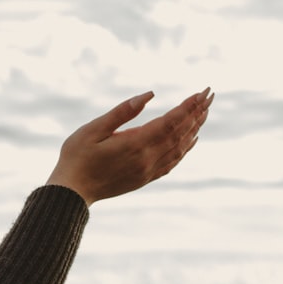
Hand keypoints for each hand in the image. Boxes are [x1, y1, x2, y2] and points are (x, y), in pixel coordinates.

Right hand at [46, 88, 212, 205]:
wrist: (71, 193)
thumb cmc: (76, 157)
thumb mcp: (93, 129)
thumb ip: (122, 112)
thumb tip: (149, 95)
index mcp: (135, 143)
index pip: (172, 120)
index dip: (189, 105)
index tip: (202, 91)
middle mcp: (147, 158)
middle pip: (181, 132)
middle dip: (198, 112)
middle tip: (211, 95)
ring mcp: (147, 170)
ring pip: (180, 147)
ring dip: (195, 128)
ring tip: (205, 112)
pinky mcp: (144, 178)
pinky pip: (173, 162)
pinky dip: (186, 149)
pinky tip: (192, 139)